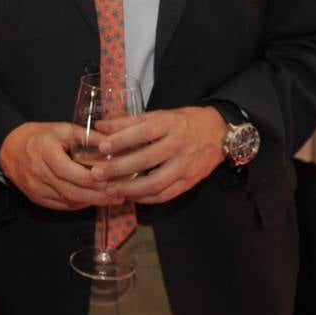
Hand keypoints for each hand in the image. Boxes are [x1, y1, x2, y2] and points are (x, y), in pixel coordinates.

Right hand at [0, 121, 113, 210]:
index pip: (69, 171)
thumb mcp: (61, 129)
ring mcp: (35, 187)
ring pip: (67, 201)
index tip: (111, 179)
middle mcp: (38, 172)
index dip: (91, 179)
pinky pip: (61, 205)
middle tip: (118, 196)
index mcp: (44, 151)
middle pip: (71, 190)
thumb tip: (112, 143)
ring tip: (110, 199)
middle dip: (97, 195)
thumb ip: (86, 136)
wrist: (9, 147)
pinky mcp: (35, 198)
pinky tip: (91, 200)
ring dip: (91, 202)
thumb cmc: (39, 136)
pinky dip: (78, 204)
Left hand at [91, 106, 226, 203]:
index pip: (143, 132)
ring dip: (130, 189)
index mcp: (170, 124)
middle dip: (118, 168)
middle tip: (97, 174)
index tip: (101, 147)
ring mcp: (185, 166)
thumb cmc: (183, 122)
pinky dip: (146, 199)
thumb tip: (100, 126)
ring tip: (110, 189)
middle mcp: (178, 145)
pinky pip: (165, 195)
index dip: (121, 140)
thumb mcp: (159, 115)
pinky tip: (130, 197)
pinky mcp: (189, 182)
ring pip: (155, 183)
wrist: (218, 133)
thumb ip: (129, 121)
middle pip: (146, 159)